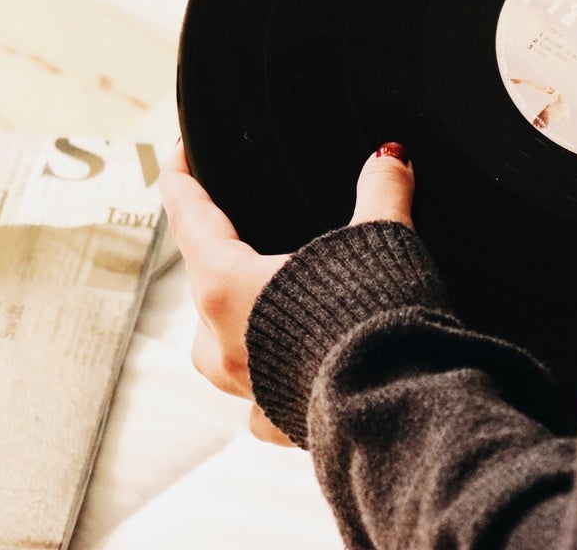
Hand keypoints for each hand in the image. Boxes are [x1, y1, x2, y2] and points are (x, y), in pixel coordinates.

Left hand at [159, 140, 414, 445]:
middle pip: (203, 278)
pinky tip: (293, 370)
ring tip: (264, 301)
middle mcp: (222, 339)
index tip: (177, 156)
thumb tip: (390, 158)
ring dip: (233, 316)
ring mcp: (245, 386)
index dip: (182, 177)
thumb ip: (383, 192)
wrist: (399, 408)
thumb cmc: (377, 325)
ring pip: (217, 341)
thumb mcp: (383, 240)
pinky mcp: (277, 420)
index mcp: (229, 285)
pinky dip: (269, 376)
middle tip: (241, 226)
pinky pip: (257, 394)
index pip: (189, 216)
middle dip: (221, 248)